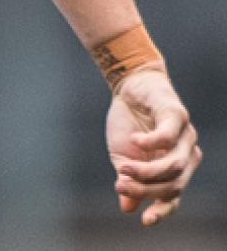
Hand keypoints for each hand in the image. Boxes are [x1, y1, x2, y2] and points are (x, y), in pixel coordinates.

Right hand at [106, 68, 202, 225]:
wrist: (130, 87)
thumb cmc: (129, 124)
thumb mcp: (122, 157)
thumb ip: (129, 180)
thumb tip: (127, 208)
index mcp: (175, 169)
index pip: (174, 195)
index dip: (162, 210)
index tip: (145, 221)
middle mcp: (187, 155)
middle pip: (175, 184)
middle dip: (147, 189)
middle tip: (121, 185)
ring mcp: (186, 136)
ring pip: (174, 165)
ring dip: (147, 171)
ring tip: (124, 167)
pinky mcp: (177, 115)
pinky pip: (168, 137)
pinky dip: (150, 143)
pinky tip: (135, 140)